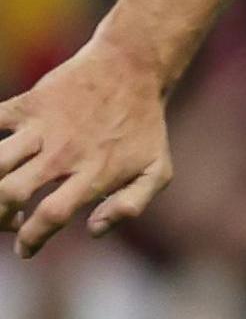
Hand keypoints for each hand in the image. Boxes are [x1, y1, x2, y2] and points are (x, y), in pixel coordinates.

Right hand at [0, 39, 174, 256]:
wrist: (131, 68)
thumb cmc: (144, 126)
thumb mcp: (156, 171)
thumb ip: (130, 205)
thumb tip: (94, 231)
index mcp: (93, 174)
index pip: (51, 216)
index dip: (32, 239)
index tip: (25, 250)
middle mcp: (63, 153)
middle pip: (10, 193)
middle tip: (8, 221)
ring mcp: (42, 128)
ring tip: (1, 196)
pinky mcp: (27, 105)